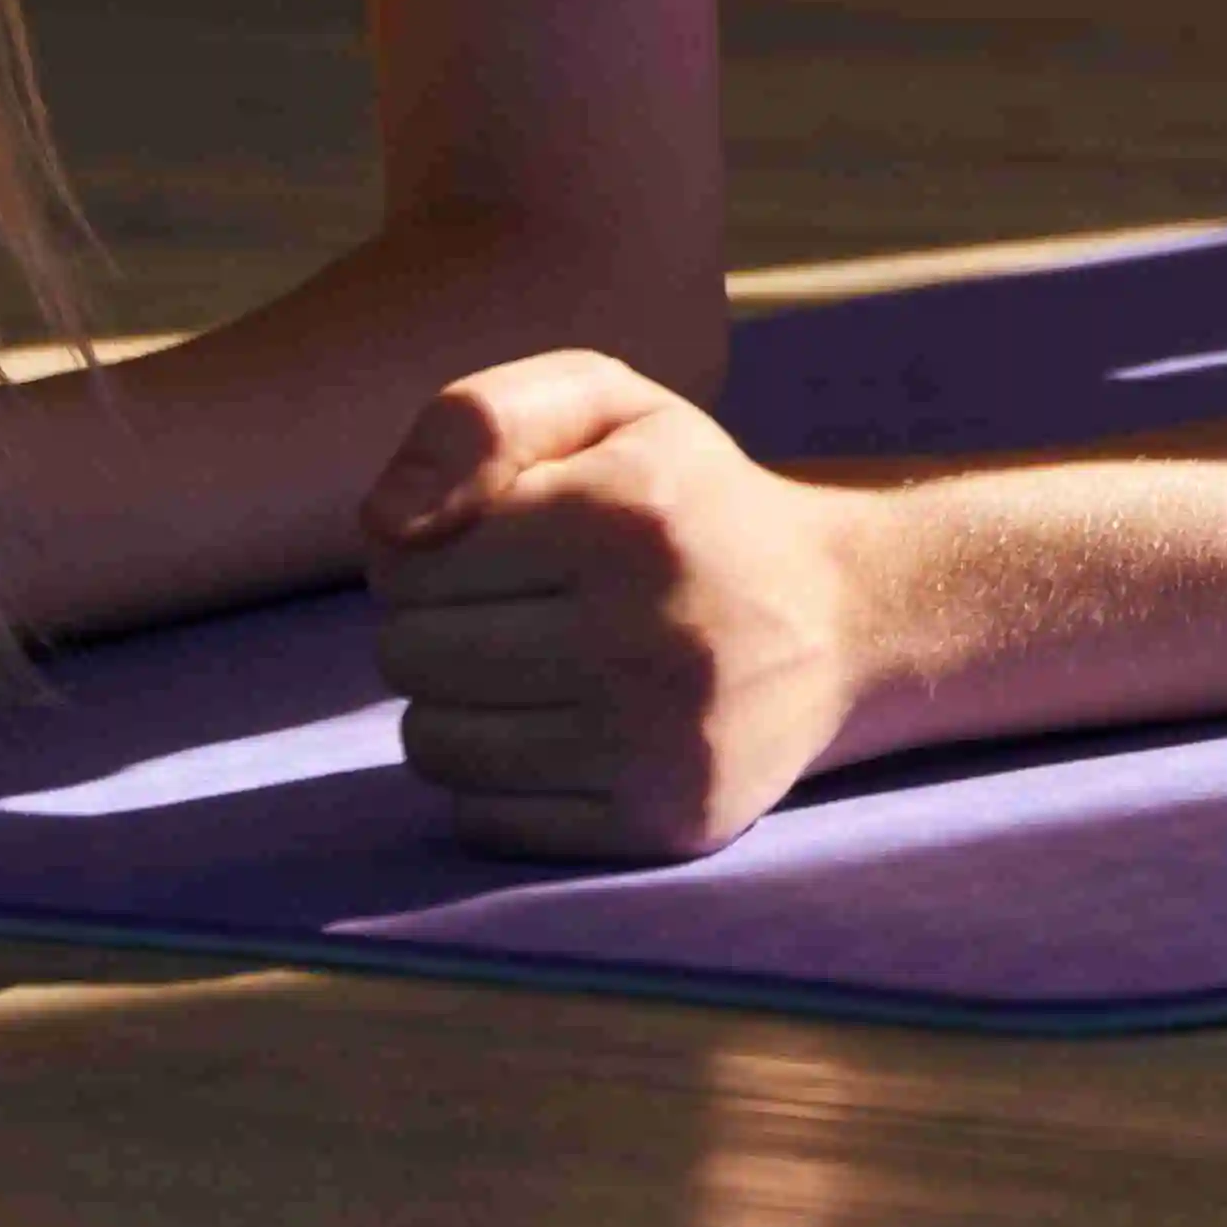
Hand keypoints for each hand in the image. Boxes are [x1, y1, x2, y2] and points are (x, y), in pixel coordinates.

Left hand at [361, 352, 872, 861]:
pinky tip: (560, 733)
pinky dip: (497, 781)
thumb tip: (382, 527)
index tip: (494, 548)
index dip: (429, 554)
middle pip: (410, 655)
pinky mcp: (666, 820)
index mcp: (627, 509)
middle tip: (511, 612)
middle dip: (434, 629)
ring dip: (456, 708)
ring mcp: (662, 737)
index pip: (409, 563)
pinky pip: (486, 820)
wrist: (844, 615)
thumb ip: (479, 421)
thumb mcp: (605, 405)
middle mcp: (650, 627)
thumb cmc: (689, 500)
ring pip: (436, 745)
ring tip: (529, 672)